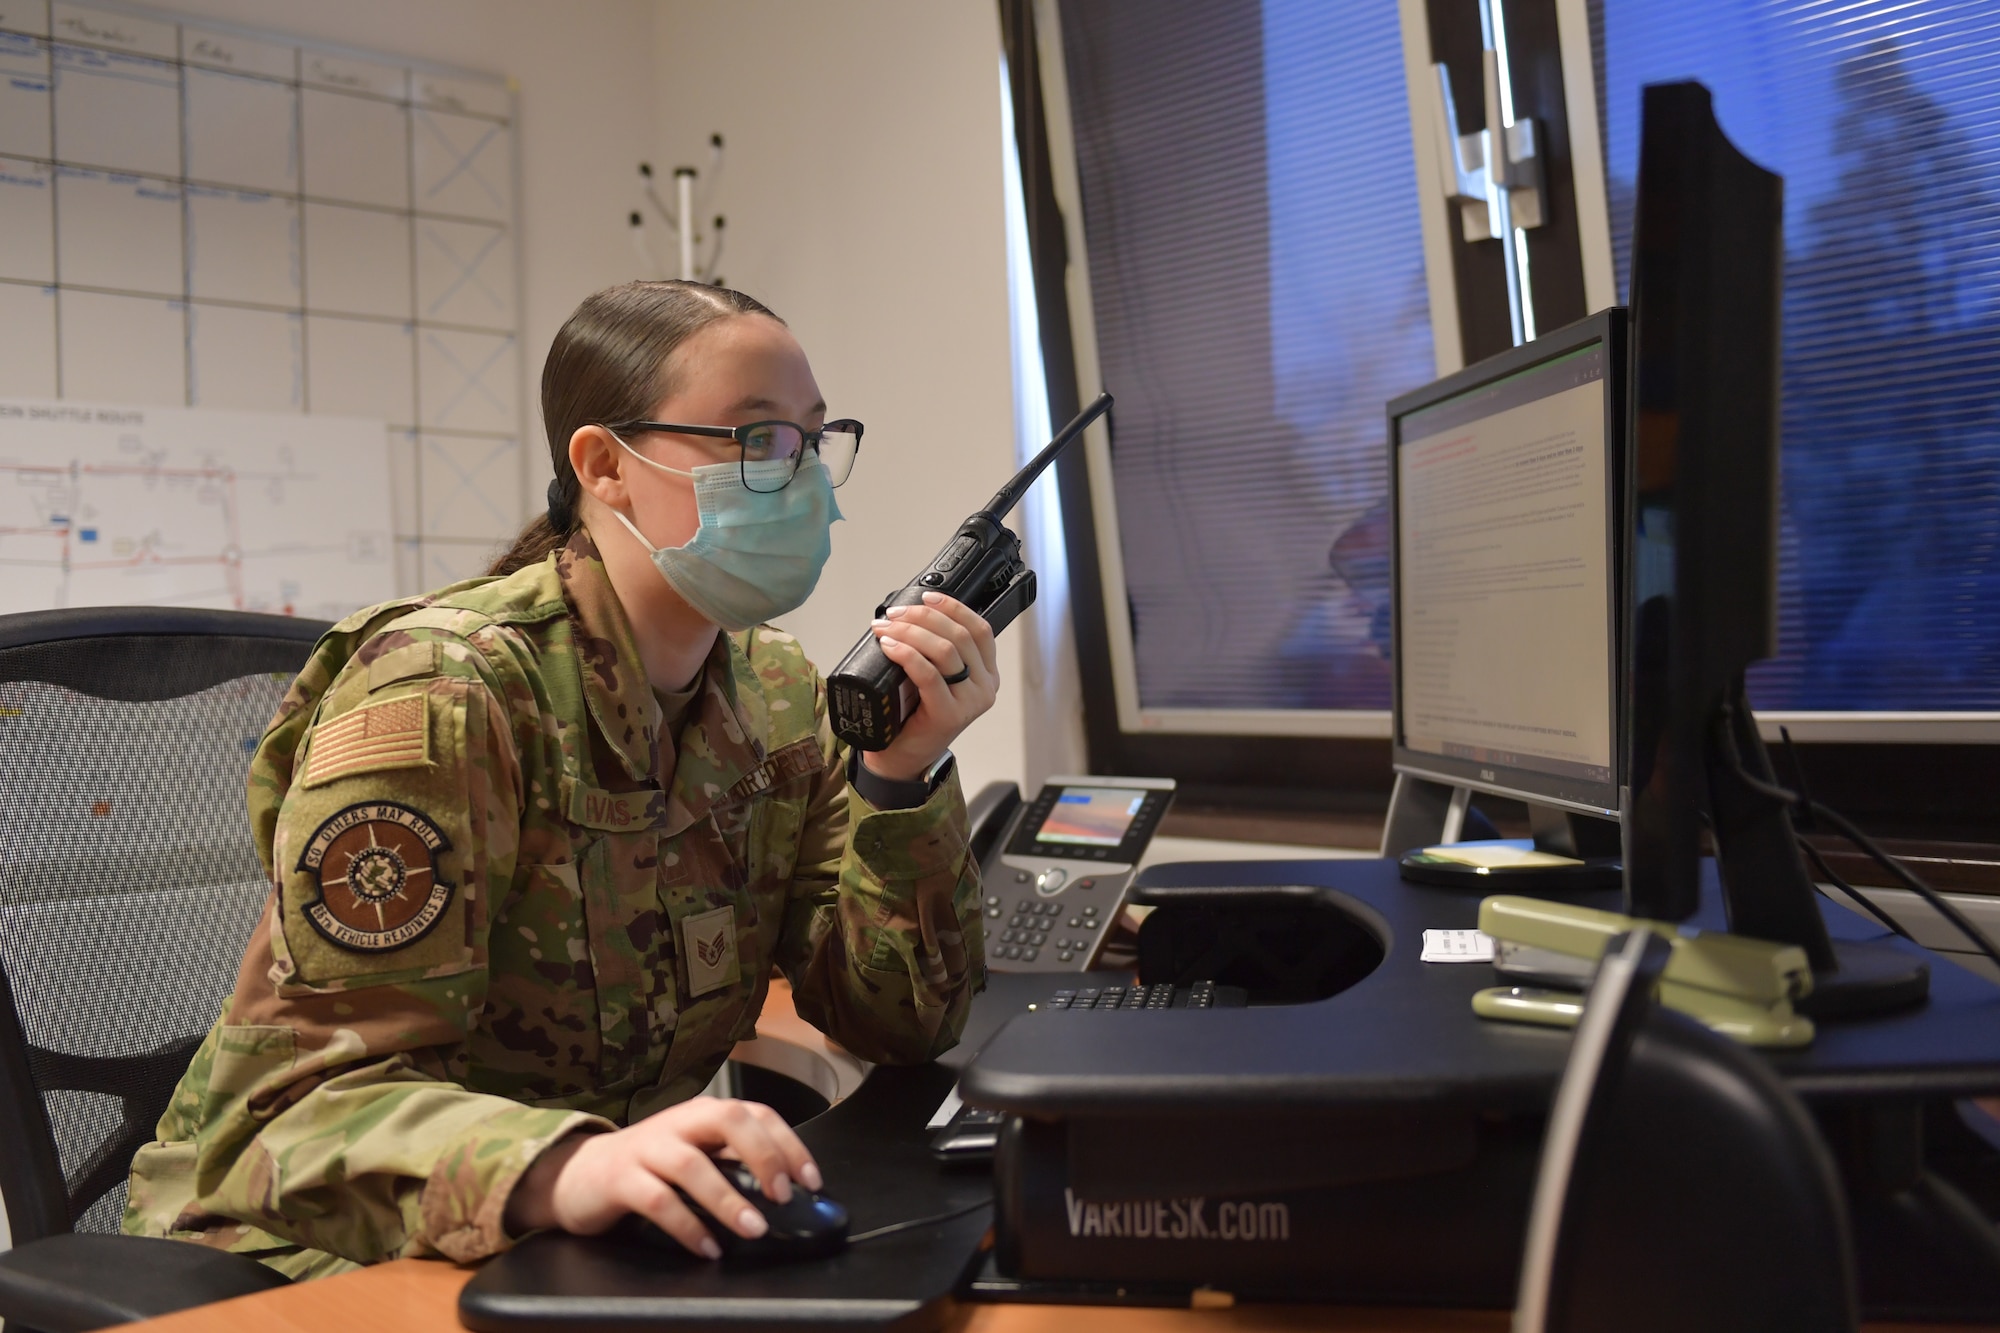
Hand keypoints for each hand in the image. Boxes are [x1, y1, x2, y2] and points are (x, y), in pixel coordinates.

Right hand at [502, 1096, 820, 1258]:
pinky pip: (658, 1201)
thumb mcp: (695, 1154)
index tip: (810, 1181)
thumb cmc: (649, 1166)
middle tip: (781, 1196)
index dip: (789, 1144)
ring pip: (692, 1164)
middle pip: (728, 1120)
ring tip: (753, 1229)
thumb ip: (733, 1164)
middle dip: (762, 1155)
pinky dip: (687, 1226)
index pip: (756, 1113)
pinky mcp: (620, 1179)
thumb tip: (786, 1191)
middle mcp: (678, 1123)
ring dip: (727, 1199)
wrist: (578, 1174)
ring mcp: (647, 1148)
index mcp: (704, 1114)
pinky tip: (708, 1247)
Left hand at [864, 591, 999, 781]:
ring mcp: (970, 702)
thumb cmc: (914, 714)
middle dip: (923, 617)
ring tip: (885, 629)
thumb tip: (909, 614)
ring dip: (911, 632)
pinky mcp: (949, 715)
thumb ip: (935, 651)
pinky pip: (928, 674)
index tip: (927, 597)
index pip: (980, 630)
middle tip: (894, 615)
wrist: (902, 757)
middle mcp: (985, 687)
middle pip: (960, 636)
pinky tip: (890, 646)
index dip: (954, 608)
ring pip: (945, 651)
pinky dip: (907, 654)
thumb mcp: (933, 676)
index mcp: (986, 674)